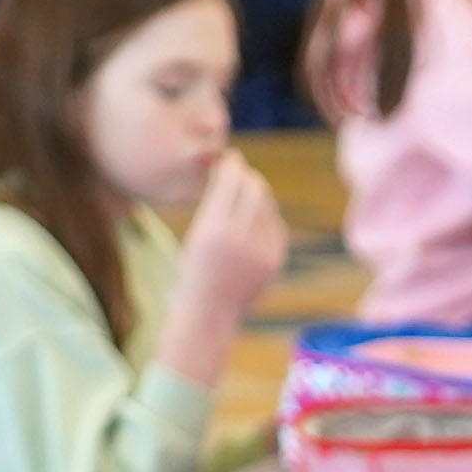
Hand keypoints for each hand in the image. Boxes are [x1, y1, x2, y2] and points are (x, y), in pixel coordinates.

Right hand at [155, 149, 285, 376]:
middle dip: (248, 178)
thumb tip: (236, 166)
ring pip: (268, 206)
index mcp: (212, 229)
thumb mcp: (196, 233)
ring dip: (257, 198)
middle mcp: (239, 239)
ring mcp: (260, 252)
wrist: (208, 312)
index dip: (233, 164)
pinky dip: (267, 220)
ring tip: (243, 204)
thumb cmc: (194, 268)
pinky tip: (254, 225)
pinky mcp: (274, 261)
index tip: (231, 159)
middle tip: (240, 177)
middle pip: (255, 188)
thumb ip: (215, 202)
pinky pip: (277, 227)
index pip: (231, 180)